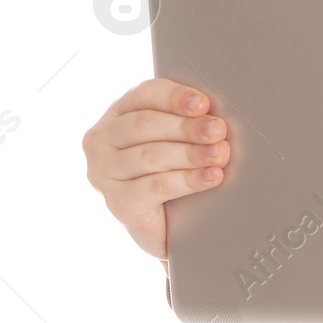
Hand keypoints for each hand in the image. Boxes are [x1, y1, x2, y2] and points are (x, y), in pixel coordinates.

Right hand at [82, 78, 229, 258]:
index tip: (204, 103)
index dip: (175, 97)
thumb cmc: (176, 171)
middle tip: (218, 130)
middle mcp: (102, 140)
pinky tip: (211, 177)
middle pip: (146, 125)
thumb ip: (188, 120)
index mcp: (118, 114)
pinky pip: (155, 187)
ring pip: (151, 156)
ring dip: (190, 154)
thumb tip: (217, 114)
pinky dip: (187, 181)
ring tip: (220, 154)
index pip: (144, 95)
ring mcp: (104, 172)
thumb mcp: (176, 140)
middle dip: (186, 127)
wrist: (168, 227)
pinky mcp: (116, 202)